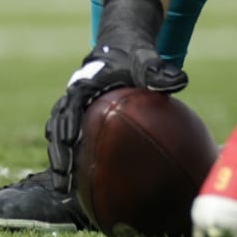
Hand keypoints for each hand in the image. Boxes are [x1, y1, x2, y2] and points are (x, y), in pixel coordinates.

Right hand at [45, 0, 186, 188]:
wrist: (121, 48)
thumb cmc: (132, 56)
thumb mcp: (145, 60)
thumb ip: (158, 71)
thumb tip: (180, 80)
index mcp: (83, 85)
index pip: (68, 107)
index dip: (65, 125)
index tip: (67, 142)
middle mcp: (73, 98)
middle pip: (57, 126)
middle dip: (56, 153)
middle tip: (60, 179)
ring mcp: (75, 109)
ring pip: (59, 135)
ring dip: (59, 159)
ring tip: (62, 188)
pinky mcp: (81, 118)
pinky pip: (72, 139)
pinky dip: (71, 157)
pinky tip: (82, 181)